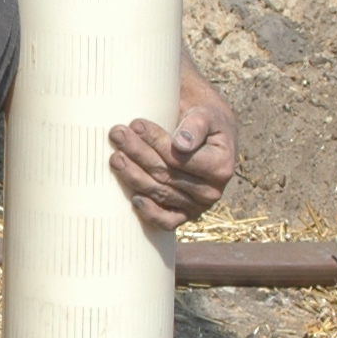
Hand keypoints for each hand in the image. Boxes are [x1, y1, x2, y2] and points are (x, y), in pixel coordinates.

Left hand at [109, 99, 237, 230]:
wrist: (210, 139)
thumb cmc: (205, 123)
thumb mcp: (206, 116)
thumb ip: (196, 125)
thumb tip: (181, 144)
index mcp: (221, 167)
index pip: (180, 157)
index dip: (156, 141)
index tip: (136, 124)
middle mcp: (212, 191)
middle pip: (165, 174)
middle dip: (138, 154)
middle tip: (117, 135)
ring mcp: (198, 207)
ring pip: (160, 193)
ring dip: (133, 175)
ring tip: (115, 156)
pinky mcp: (185, 216)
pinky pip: (166, 221)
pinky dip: (149, 213)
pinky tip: (134, 199)